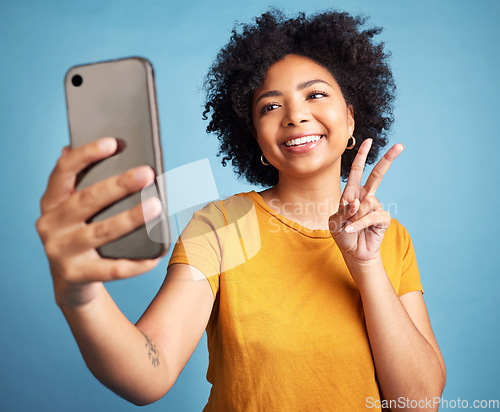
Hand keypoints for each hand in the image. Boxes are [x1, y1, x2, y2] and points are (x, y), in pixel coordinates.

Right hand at [36, 138, 162, 308]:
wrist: (71, 283)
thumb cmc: (82, 235)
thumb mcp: (78, 210)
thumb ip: (86, 184)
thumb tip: (109, 149)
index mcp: (52, 201)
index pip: (64, 170)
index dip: (87, 154)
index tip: (113, 142)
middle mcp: (50, 224)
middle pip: (87, 200)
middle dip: (119, 185)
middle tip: (147, 173)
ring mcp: (60, 251)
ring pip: (101, 232)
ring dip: (130, 218)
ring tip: (157, 206)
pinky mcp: (75, 275)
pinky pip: (111, 269)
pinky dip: (136, 263)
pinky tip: (155, 255)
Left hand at [329, 138, 403, 262]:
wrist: (352, 252)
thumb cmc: (342, 234)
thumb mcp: (335, 221)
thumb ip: (344, 210)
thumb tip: (357, 202)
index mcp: (352, 192)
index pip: (357, 170)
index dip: (362, 156)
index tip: (368, 140)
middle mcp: (365, 197)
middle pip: (377, 175)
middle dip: (388, 159)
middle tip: (400, 146)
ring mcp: (375, 207)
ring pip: (367, 202)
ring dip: (355, 215)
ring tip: (350, 225)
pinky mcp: (382, 218)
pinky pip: (371, 216)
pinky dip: (359, 223)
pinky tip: (352, 229)